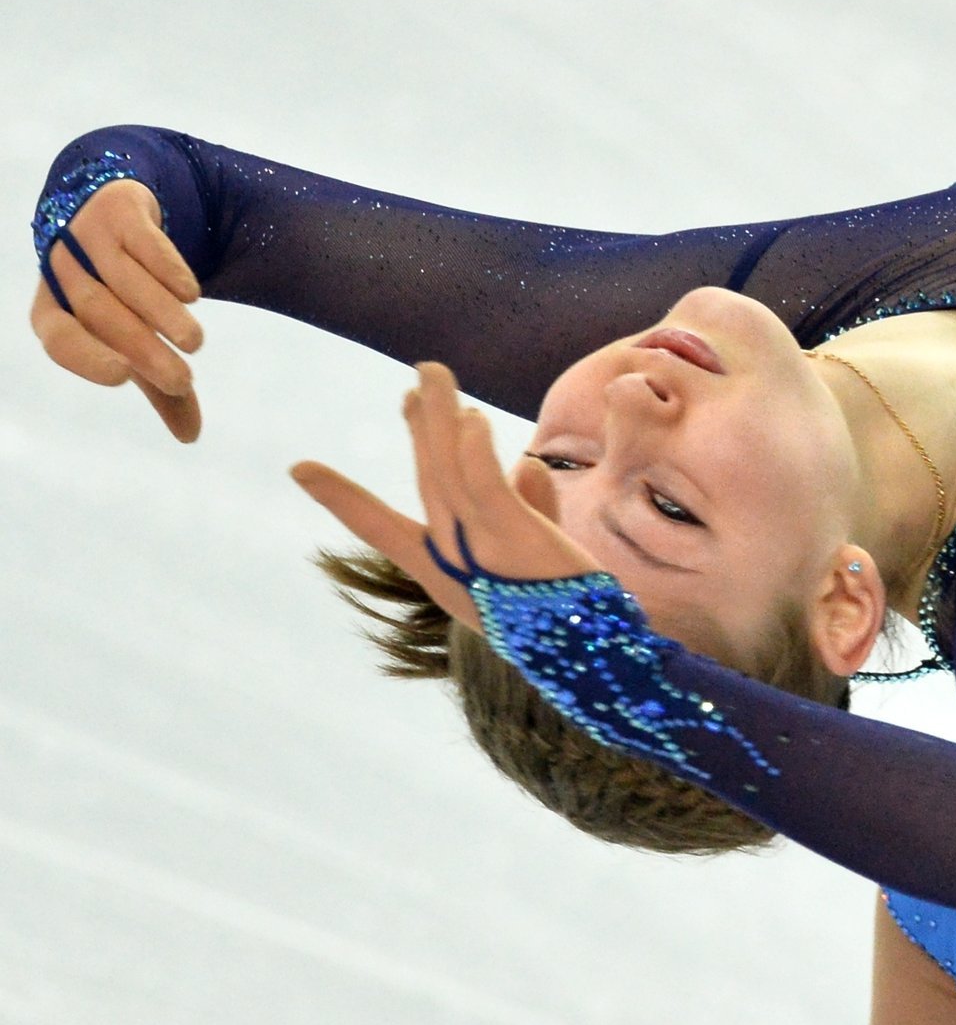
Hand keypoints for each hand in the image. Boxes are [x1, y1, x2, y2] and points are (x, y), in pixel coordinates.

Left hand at [28, 178, 205, 442]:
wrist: (118, 214)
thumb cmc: (123, 294)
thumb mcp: (136, 340)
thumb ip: (159, 384)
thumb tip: (190, 436)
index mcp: (53, 308)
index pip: (58, 337)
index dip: (85, 358)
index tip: (124, 378)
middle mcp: (64, 271)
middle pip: (98, 311)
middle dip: (141, 349)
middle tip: (183, 380)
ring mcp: (89, 237)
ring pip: (122, 279)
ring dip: (159, 313)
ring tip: (194, 343)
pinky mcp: (120, 210)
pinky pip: (143, 241)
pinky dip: (167, 268)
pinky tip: (191, 294)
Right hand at [290, 361, 605, 632]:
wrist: (586, 652)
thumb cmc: (561, 604)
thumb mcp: (536, 548)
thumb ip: (526, 505)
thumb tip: (524, 463)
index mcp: (442, 571)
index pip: (380, 530)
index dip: (340, 500)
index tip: (300, 468)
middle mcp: (449, 559)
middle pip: (427, 478)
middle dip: (419, 426)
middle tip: (418, 382)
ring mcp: (476, 547)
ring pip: (447, 468)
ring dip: (438, 415)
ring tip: (431, 372)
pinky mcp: (511, 536)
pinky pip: (483, 482)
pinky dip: (473, 449)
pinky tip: (470, 416)